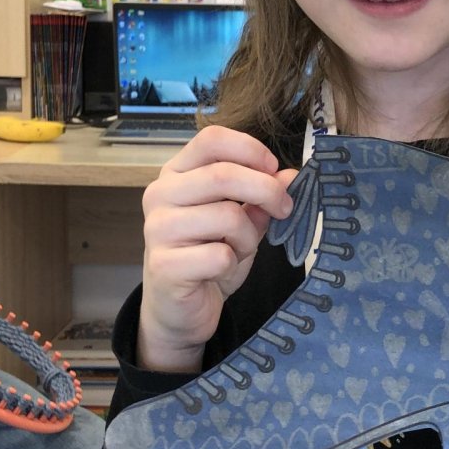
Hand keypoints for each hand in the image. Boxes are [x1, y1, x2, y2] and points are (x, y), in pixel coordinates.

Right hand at [138, 125, 296, 371]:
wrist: (179, 308)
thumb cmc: (207, 256)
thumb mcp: (241, 221)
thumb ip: (261, 196)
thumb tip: (291, 175)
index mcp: (176, 174)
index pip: (212, 140)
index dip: (250, 150)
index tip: (274, 170)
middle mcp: (160, 195)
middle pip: (223, 174)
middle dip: (266, 191)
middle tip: (286, 209)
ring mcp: (158, 229)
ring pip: (227, 216)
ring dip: (248, 236)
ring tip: (240, 249)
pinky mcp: (164, 264)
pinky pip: (220, 255)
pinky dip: (232, 264)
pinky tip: (219, 271)